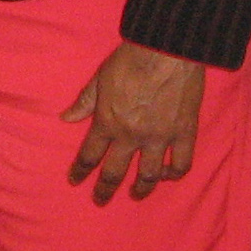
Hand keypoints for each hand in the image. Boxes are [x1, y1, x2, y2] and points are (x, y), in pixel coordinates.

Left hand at [61, 40, 204, 203]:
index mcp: (108, 122)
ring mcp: (159, 138)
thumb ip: (85, 102)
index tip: (75, 180)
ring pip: (149, 175)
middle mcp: (131, 136)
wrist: (166, 50)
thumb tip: (65, 118)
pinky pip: (181, 163)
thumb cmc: (129, 60)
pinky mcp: (184, 133)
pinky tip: (167, 175)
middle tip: (100, 200)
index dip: (80, 171)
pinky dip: (174, 173)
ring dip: (141, 189)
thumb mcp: (100, 78)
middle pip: (115, 172)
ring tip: (136, 194)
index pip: (89, 154)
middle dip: (105, 189)